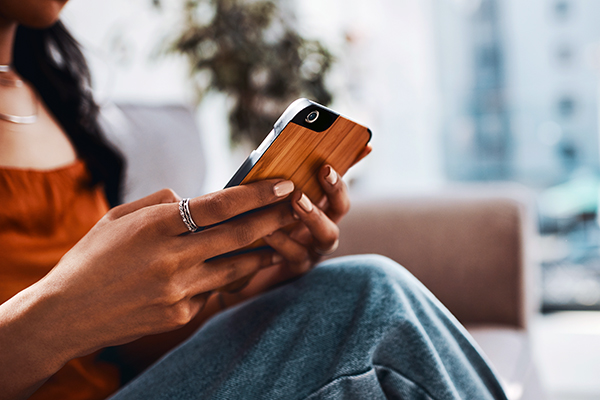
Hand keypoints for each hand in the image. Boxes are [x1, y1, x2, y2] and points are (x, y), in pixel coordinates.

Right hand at [0, 180, 295, 397]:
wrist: (65, 314)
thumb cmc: (92, 258)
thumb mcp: (119, 217)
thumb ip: (160, 204)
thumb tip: (194, 200)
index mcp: (156, 226)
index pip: (220, 205)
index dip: (257, 194)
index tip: (284, 185)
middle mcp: (172, 258)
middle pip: (239, 235)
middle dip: (274, 219)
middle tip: (298, 207)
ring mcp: (178, 291)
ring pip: (236, 266)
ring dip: (262, 251)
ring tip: (280, 238)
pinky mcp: (180, 315)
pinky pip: (214, 291)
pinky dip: (226, 278)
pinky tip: (234, 269)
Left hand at [217, 144, 371, 305]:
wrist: (238, 266)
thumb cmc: (255, 223)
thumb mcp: (268, 196)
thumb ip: (281, 176)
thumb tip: (289, 149)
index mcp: (319, 207)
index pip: (339, 184)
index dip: (347, 168)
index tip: (348, 152)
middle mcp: (322, 228)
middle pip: (341, 208)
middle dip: (335, 189)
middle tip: (324, 170)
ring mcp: (313, 250)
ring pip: (328, 236)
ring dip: (315, 215)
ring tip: (297, 199)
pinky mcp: (296, 269)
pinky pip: (297, 256)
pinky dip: (284, 242)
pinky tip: (269, 230)